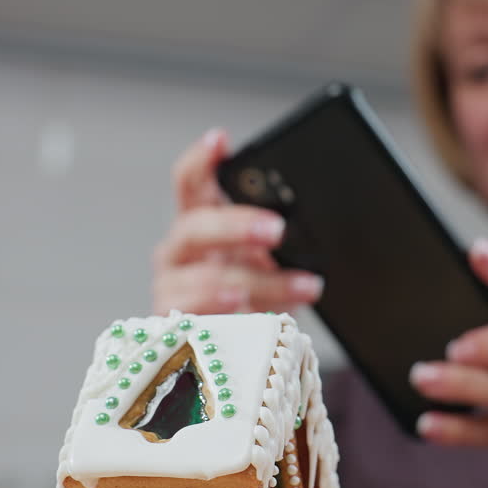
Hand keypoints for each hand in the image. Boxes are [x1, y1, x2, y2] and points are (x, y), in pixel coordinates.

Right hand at [151, 129, 323, 314]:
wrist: (236, 347)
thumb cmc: (254, 292)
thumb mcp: (268, 259)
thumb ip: (274, 238)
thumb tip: (316, 226)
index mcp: (201, 223)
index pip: (190, 182)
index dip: (201, 160)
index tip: (220, 140)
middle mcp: (180, 250)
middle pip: (195, 227)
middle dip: (236, 225)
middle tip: (278, 229)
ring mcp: (172, 286)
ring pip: (203, 277)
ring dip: (257, 281)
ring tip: (300, 285)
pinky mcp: (174, 324)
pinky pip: (198, 317)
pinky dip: (229, 314)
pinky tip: (255, 313)